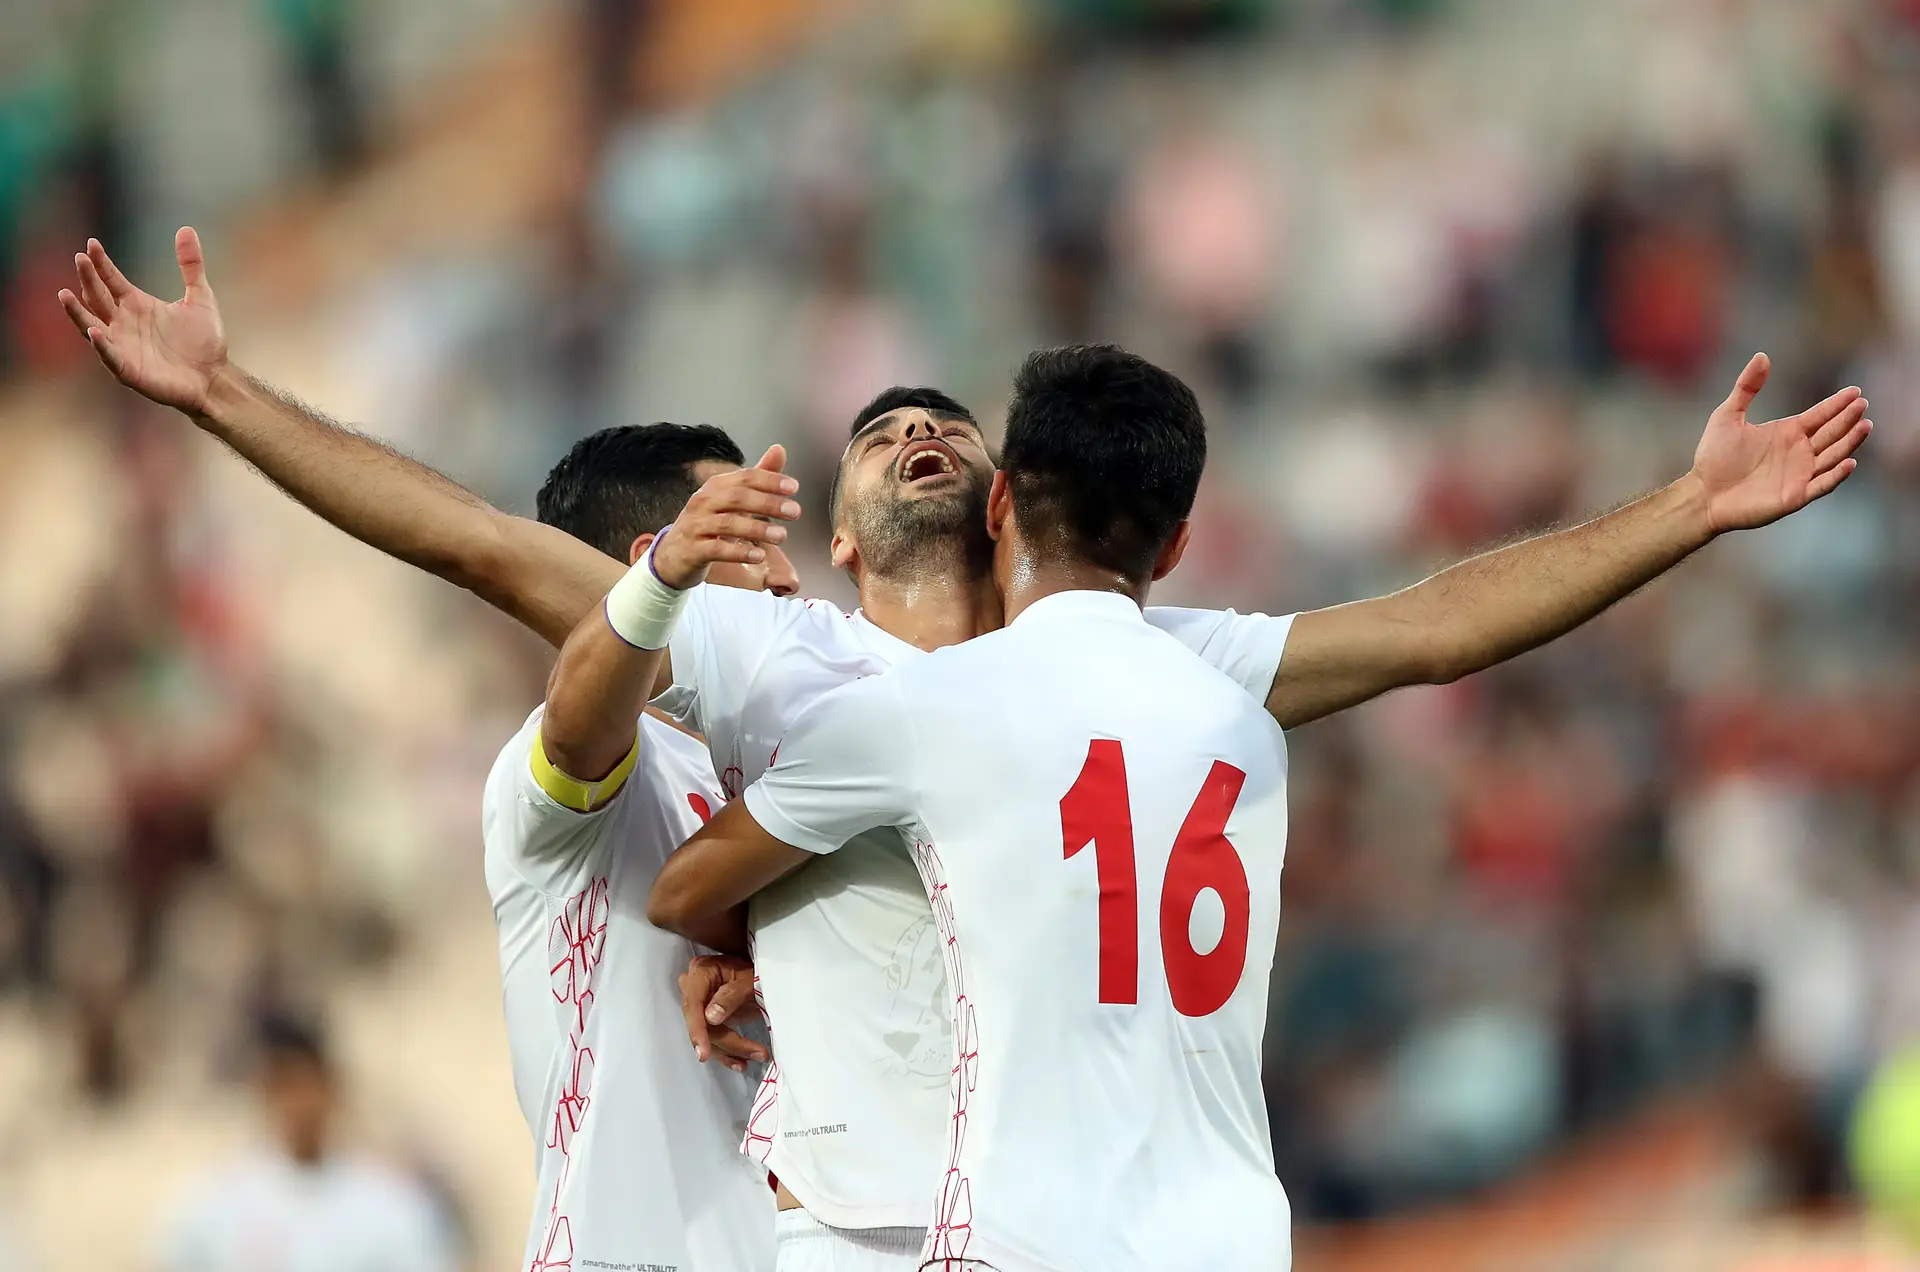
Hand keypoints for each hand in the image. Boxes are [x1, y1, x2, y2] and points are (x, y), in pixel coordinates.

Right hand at [58, 229, 229, 415]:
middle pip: (97, 297)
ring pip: (91, 326)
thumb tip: (186, 228)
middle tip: (80, 259)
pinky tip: (95, 331)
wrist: (215, 378)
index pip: (111, 280)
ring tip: (64, 293)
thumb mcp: (200, 297)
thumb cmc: (205, 342)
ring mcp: (123, 346)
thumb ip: (191, 265)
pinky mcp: (129, 370)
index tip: (92, 244)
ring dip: (77, 312)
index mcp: (137, 305)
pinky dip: (102, 345)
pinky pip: (110, 356)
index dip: (101, 263)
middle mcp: (124, 323)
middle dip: (88, 279)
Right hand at [650, 446, 801, 588]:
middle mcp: (703, 502)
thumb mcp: (731, 501)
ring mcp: (695, 526)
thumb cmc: (707, 525)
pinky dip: (738, 552)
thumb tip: (779, 449)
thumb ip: (757, 479)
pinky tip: (758, 556)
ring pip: (727, 523)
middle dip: (768, 503)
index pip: (744, 477)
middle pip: (737, 497)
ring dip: (757, 529)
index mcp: (716, 487)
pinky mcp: (691, 550)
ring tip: (782, 535)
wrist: (671, 556)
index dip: (769, 480)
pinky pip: (715, 549)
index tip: (794, 487)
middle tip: (795, 511)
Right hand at [679, 953, 767, 1073]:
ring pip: (709, 1036)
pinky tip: (740, 1063)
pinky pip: (714, 1039)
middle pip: (702, 1024)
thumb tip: (710, 1018)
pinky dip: (728, 1053)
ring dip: (732, 1051)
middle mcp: (694, 989)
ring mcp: (700, 1006)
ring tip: (756, 1056)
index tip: (703, 1053)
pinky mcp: (708, 1020)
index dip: (698, 1031)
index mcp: (700, 973)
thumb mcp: (748, 979)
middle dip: (729, 1043)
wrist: (759, 972)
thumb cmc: (754, 969)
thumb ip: (730, 995)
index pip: (693, 1006)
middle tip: (756, 1052)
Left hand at [1690, 353, 1871, 534]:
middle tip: (1861, 404)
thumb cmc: (1713, 456)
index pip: (1820, 415)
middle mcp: (1799, 452)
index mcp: (1788, 432)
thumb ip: (1746, 387)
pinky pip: (1822, 485)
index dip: (1837, 404)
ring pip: (1833, 456)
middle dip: (1848, 418)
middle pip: (1832, 433)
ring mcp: (1800, 474)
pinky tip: (1849, 461)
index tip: (1855, 392)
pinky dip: (1836, 475)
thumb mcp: (1727, 415)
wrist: (1703, 493)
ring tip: (1864, 425)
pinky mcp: (1795, 496)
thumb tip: (1762, 355)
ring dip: (1850, 442)